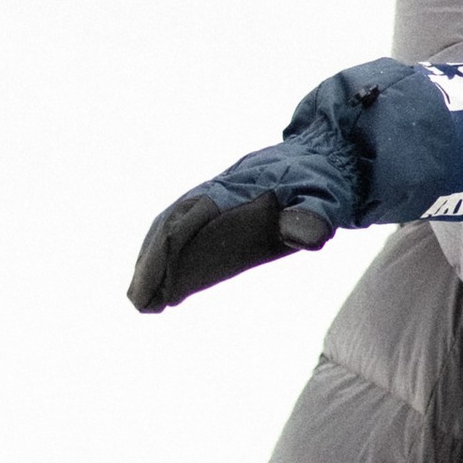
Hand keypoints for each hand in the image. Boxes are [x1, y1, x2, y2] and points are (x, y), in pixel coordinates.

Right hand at [128, 131, 359, 313]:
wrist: (323, 160)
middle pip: (171, 224)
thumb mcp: (324, 199)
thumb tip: (304, 238)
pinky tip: (165, 292)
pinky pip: (187, 236)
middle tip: (137, 301)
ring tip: (142, 302)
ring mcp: (216, 204)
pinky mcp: (222, 215)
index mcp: (236, 189)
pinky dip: (170, 261)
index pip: (191, 218)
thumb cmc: (323, 183)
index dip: (170, 251)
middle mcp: (216, 193)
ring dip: (153, 263)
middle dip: (151, 262)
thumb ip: (312, 217)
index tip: (158, 283)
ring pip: (172, 230)